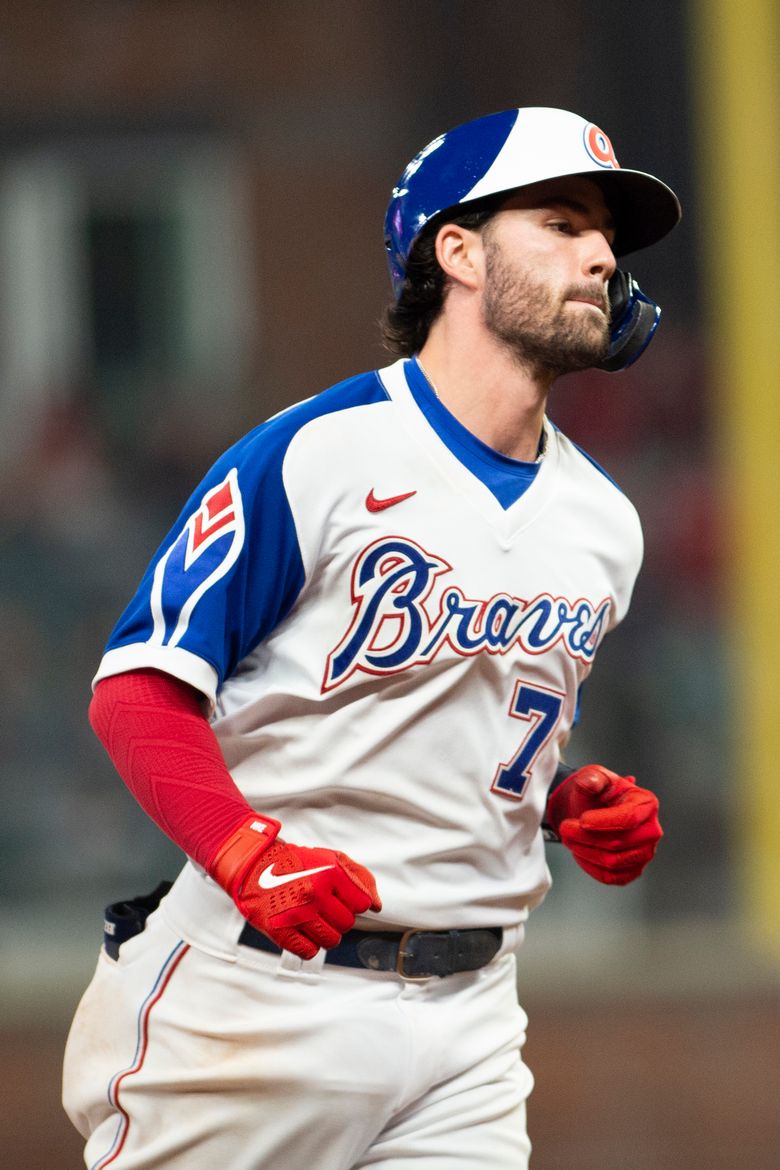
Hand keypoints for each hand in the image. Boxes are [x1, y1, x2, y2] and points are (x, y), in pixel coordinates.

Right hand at [210, 816, 381, 958]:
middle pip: (347, 924)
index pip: (362, 904)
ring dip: (326, 933)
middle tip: (323, 908)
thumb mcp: (331, 858)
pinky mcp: (281, 931)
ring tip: (313, 919)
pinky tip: (301, 930)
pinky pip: (309, 952)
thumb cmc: (295, 863)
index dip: (353, 903)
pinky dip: (308, 945)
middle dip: (339, 918)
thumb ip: (360, 878)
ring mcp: (298, 914)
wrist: (255, 865)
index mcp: (330, 873)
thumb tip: (376, 906)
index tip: (342, 899)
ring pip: (331, 941)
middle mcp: (315, 893)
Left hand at [545, 765, 661, 884]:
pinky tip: (579, 851)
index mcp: (646, 803)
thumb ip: (592, 778)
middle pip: (618, 843)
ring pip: (612, 862)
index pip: (629, 818)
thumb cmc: (595, 793)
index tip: (581, 820)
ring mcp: (645, 853)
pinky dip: (590, 866)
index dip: (604, 822)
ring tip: (569, 837)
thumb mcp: (592, 777)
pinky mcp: (633, 871)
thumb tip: (590, 783)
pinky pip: (611, 877)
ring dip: (584, 851)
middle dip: (586, 837)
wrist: (590, 811)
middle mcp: (652, 831)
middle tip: (565, 827)